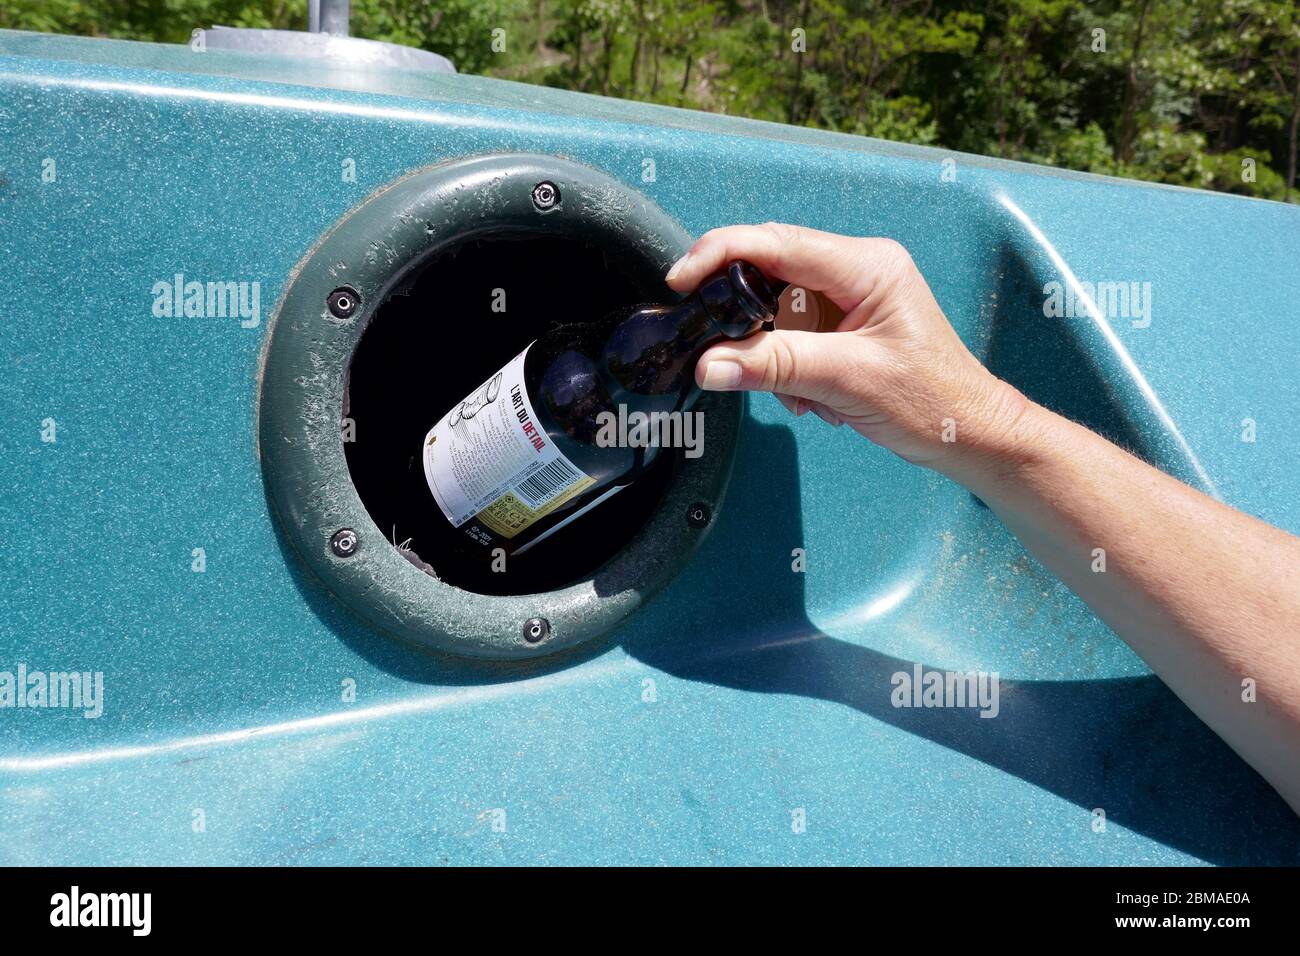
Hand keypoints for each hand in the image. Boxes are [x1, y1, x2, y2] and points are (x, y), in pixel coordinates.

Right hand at [668, 223, 1034, 483]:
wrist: (970, 434)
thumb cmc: (932, 401)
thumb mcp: (846, 380)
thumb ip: (774, 366)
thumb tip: (710, 362)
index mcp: (866, 265)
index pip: (776, 243)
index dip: (720, 255)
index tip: (681, 281)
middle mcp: (858, 269)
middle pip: (770, 273)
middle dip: (747, 320)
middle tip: (725, 354)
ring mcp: (851, 297)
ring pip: (776, 309)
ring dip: (774, 355)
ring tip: (804, 394)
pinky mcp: (845, 324)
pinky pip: (792, 333)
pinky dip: (790, 367)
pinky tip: (816, 397)